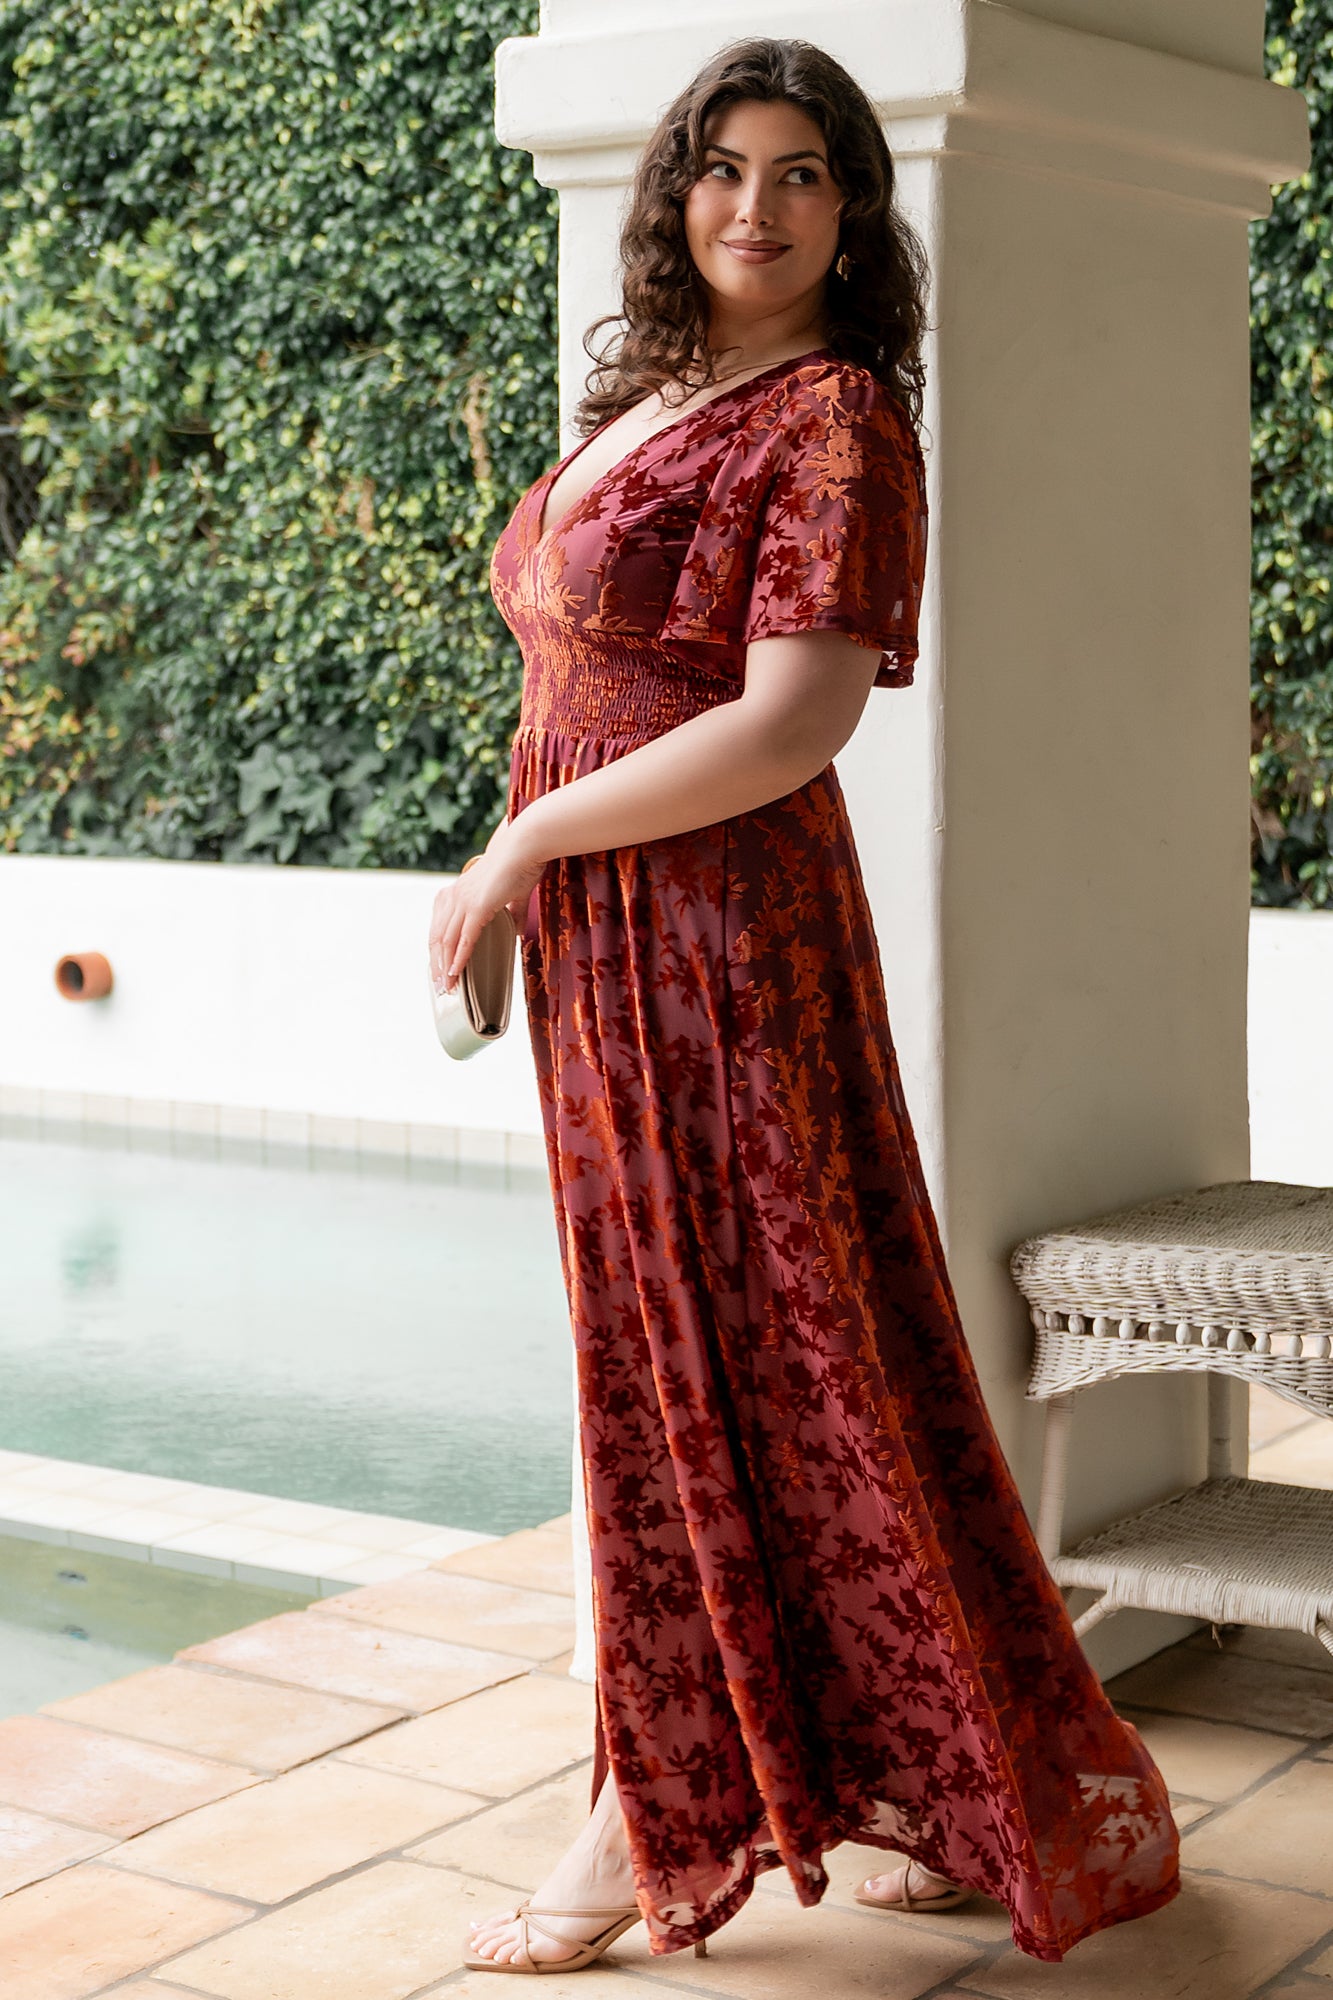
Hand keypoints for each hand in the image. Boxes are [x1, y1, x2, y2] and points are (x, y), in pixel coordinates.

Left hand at [428, 818, 547, 993]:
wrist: (525, 847)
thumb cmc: (521, 864)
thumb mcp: (512, 895)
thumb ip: (511, 913)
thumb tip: (516, 932)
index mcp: (457, 891)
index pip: (439, 927)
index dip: (437, 952)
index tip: (439, 971)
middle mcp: (454, 896)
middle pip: (436, 938)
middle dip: (436, 965)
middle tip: (438, 987)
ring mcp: (463, 901)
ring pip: (446, 942)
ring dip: (445, 967)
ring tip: (446, 988)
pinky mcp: (477, 907)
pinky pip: (463, 939)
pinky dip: (458, 959)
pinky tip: (456, 973)